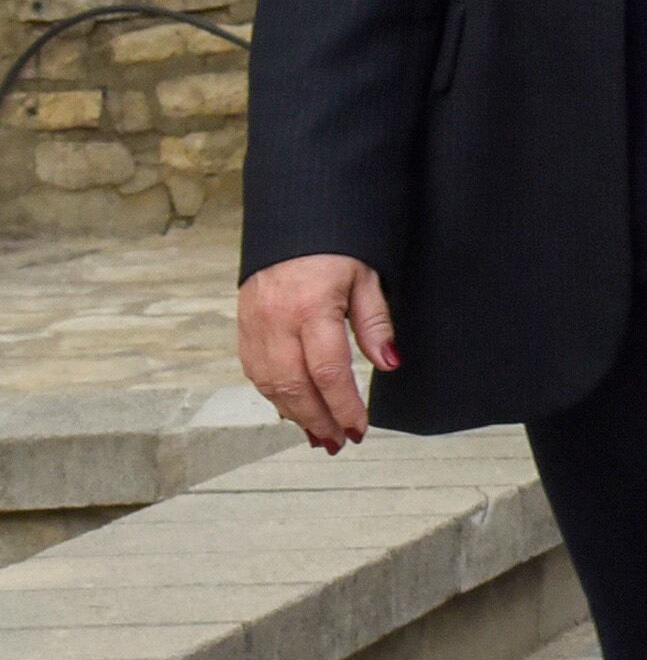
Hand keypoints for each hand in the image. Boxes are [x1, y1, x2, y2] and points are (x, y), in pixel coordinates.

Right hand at [236, 254, 397, 451]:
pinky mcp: (243, 326)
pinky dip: (275, 396)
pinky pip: (256, 372)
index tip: (359, 427)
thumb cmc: (336, 246)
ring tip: (319, 435)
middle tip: (338, 442)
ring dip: (295, 414)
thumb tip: (389, 363)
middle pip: (294, 386)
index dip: (344, 405)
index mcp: (311, 307)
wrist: (292, 218)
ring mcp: (254, 325)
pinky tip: (294, 409)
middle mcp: (276, 321)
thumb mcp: (367, 277)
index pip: (328, 371)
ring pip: (270, 385)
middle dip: (318, 420)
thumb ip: (375, 323)